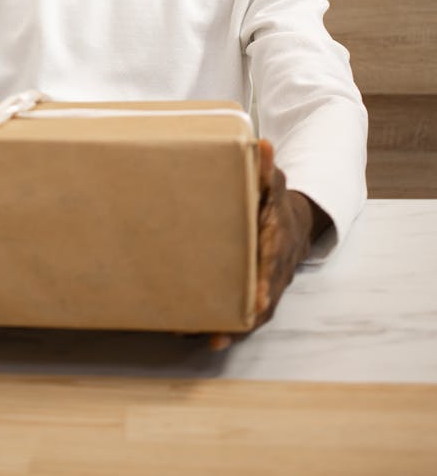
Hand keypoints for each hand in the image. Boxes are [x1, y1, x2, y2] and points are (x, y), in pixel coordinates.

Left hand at [209, 138, 330, 349]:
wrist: (294, 227)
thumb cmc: (275, 204)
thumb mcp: (273, 184)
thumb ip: (265, 169)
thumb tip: (261, 144)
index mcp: (278, 244)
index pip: (274, 265)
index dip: (267, 283)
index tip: (259, 298)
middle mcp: (274, 273)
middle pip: (261, 303)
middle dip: (241, 320)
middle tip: (215, 335)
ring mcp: (264, 288)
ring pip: (248, 316)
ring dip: (224, 330)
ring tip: (192, 337)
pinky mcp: (251, 296)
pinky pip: (237, 315)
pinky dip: (217, 326)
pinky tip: (186, 332)